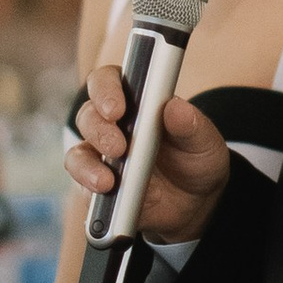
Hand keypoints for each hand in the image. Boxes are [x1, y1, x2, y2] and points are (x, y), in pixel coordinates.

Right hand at [63, 68, 232, 243]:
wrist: (194, 202)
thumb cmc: (195, 159)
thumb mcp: (204, 141)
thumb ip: (191, 124)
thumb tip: (176, 107)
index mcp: (135, 100)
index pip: (109, 80)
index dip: (106, 90)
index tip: (117, 108)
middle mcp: (112, 124)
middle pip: (89, 115)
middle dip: (99, 130)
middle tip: (118, 147)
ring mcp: (100, 155)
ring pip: (78, 152)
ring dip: (88, 165)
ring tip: (108, 180)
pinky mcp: (96, 184)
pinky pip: (83, 185)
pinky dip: (90, 188)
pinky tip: (106, 193)